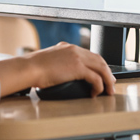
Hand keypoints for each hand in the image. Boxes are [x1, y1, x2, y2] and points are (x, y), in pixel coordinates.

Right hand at [0, 42, 115, 96]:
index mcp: (67, 47)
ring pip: (101, 67)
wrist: (29, 68)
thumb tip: (60, 74)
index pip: (89, 54)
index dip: (98, 65)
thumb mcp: (48, 61)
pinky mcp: (77, 67)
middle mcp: (74, 49)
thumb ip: (57, 63)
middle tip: (111, 83)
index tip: (101, 74)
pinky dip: (99, 86)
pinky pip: (95, 77)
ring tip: (108, 90)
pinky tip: (95, 93)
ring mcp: (77, 57)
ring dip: (107, 80)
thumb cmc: (33, 68)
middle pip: (99, 59)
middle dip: (107, 72)